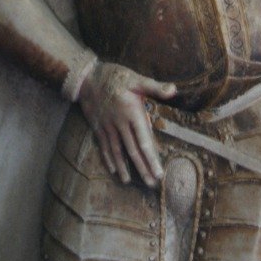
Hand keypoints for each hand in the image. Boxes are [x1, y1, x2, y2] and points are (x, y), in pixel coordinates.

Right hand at [78, 62, 175, 187]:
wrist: (87, 77)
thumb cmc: (114, 76)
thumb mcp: (136, 78)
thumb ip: (154, 87)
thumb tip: (174, 89)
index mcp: (132, 113)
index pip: (144, 141)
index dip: (152, 158)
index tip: (158, 173)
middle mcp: (120, 124)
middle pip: (133, 151)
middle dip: (142, 168)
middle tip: (151, 183)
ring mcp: (107, 127)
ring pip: (117, 152)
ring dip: (124, 168)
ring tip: (130, 182)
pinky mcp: (98, 127)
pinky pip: (104, 146)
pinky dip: (108, 159)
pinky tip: (114, 170)